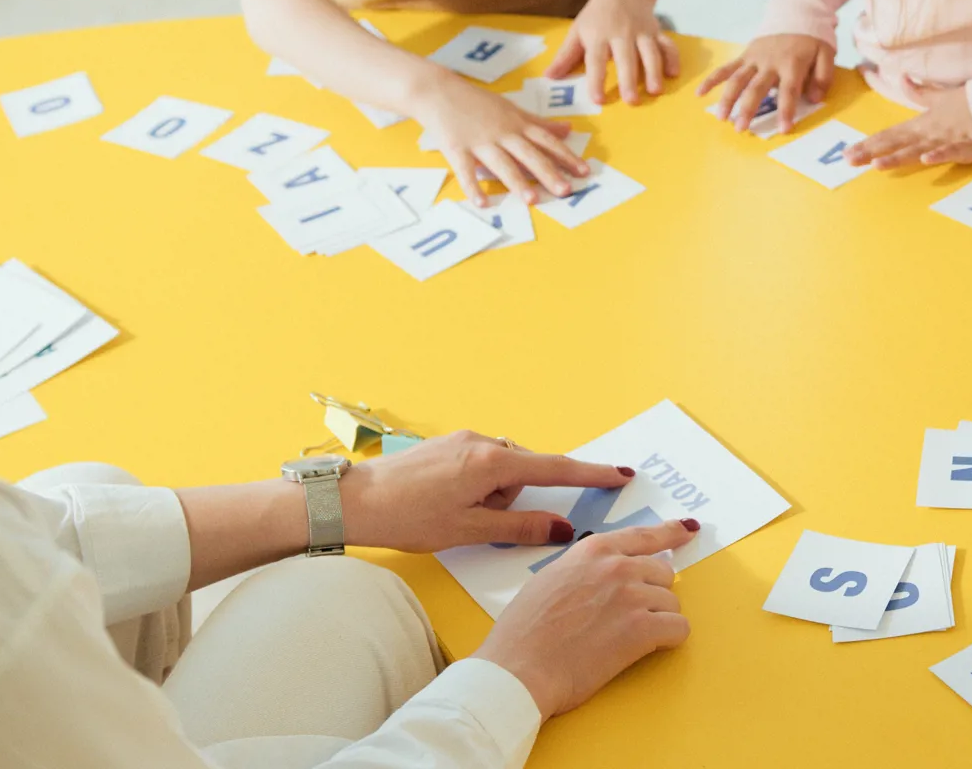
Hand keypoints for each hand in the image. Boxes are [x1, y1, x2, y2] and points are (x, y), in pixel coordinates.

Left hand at [340, 431, 634, 551]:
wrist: (350, 501)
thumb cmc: (407, 518)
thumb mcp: (469, 532)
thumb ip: (520, 528)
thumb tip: (562, 529)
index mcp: (493, 463)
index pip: (555, 469)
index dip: (590, 475)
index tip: (621, 474)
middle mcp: (483, 442)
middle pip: (524, 473)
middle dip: (513, 501)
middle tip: (476, 523)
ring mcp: (463, 439)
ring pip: (500, 471)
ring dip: (491, 496)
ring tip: (451, 516)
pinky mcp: (446, 444)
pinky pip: (479, 464)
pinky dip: (475, 486)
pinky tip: (443, 502)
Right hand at [413, 74, 588, 204]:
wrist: (438, 90)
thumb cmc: (477, 102)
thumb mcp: (512, 109)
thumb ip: (540, 123)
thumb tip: (568, 129)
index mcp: (517, 124)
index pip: (546, 141)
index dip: (566, 156)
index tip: (584, 171)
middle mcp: (502, 133)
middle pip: (529, 154)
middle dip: (549, 173)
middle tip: (566, 191)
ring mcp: (479, 141)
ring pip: (502, 163)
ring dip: (517, 182)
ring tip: (533, 200)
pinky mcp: (456, 148)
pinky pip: (465, 171)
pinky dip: (473, 187)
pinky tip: (482, 204)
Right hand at [475, 518, 698, 718]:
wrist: (519, 669)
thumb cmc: (525, 632)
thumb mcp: (552, 578)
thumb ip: (587, 569)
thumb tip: (610, 572)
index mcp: (593, 550)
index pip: (644, 535)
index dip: (670, 533)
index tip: (687, 530)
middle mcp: (618, 566)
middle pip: (663, 573)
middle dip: (652, 593)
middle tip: (626, 617)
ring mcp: (632, 595)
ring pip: (672, 603)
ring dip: (656, 619)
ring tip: (623, 638)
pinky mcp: (643, 628)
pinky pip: (679, 628)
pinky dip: (668, 639)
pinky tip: (646, 648)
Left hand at [548, 0, 678, 104]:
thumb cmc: (597, 15)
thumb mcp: (577, 31)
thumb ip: (565, 56)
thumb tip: (549, 77)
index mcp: (598, 35)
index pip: (595, 61)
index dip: (596, 81)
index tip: (598, 100)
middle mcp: (621, 33)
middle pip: (626, 59)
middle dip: (630, 80)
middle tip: (632, 101)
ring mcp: (641, 32)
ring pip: (649, 52)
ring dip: (654, 72)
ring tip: (655, 91)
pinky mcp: (656, 31)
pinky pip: (667, 44)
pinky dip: (673, 58)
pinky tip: (674, 73)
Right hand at [696, 34, 833, 133]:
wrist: (796, 13)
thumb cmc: (812, 40)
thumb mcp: (826, 54)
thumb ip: (823, 77)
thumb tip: (813, 99)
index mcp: (792, 63)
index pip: (789, 91)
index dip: (786, 110)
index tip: (782, 129)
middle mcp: (770, 62)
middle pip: (756, 87)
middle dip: (747, 109)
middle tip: (741, 129)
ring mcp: (754, 58)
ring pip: (736, 79)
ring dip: (727, 99)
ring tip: (721, 118)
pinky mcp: (745, 55)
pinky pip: (726, 68)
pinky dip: (712, 80)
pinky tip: (700, 93)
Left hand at [845, 87, 971, 167]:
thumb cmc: (968, 102)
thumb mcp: (940, 96)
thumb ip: (920, 92)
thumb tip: (902, 77)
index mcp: (921, 123)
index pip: (889, 135)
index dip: (868, 144)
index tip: (848, 152)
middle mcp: (928, 133)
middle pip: (896, 144)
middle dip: (872, 153)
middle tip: (849, 161)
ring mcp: (946, 141)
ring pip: (918, 150)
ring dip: (898, 157)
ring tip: (877, 165)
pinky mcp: (966, 148)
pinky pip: (951, 152)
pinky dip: (939, 155)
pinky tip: (926, 160)